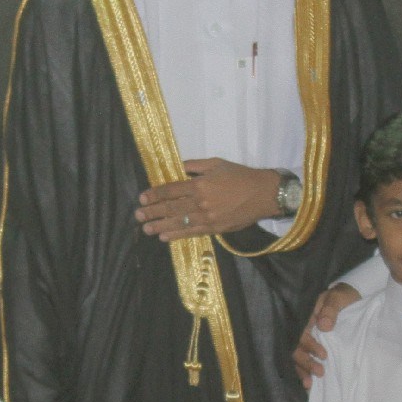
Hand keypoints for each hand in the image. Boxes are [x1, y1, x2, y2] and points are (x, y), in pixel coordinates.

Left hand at [135, 159, 281, 241]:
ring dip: (160, 226)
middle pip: (171, 208)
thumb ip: (195, 165)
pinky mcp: (215, 229)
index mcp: (200, 184)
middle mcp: (201, 202)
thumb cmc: (241, 176)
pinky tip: (165, 237)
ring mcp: (207, 217)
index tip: (142, 198)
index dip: (155, 195)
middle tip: (138, 216)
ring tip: (146, 229)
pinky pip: (192, 233)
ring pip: (179, 222)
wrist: (264, 194)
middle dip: (153, 212)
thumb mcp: (217, 164)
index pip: (171, 190)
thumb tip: (178, 166)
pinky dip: (177, 235)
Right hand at [294, 283, 360, 384]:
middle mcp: (302, 327)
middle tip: (320, 372)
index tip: (323, 355)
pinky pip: (304, 357)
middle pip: (296, 347)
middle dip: (305, 362)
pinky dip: (303, 370)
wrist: (350, 295)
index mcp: (305, 316)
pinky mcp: (312, 343)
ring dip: (302, 370)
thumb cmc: (343, 295)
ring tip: (310, 384)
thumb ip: (331, 310)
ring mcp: (306, 336)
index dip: (309, 346)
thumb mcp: (339, 298)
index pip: (300, 333)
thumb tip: (323, 325)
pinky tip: (307, 383)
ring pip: (297, 355)